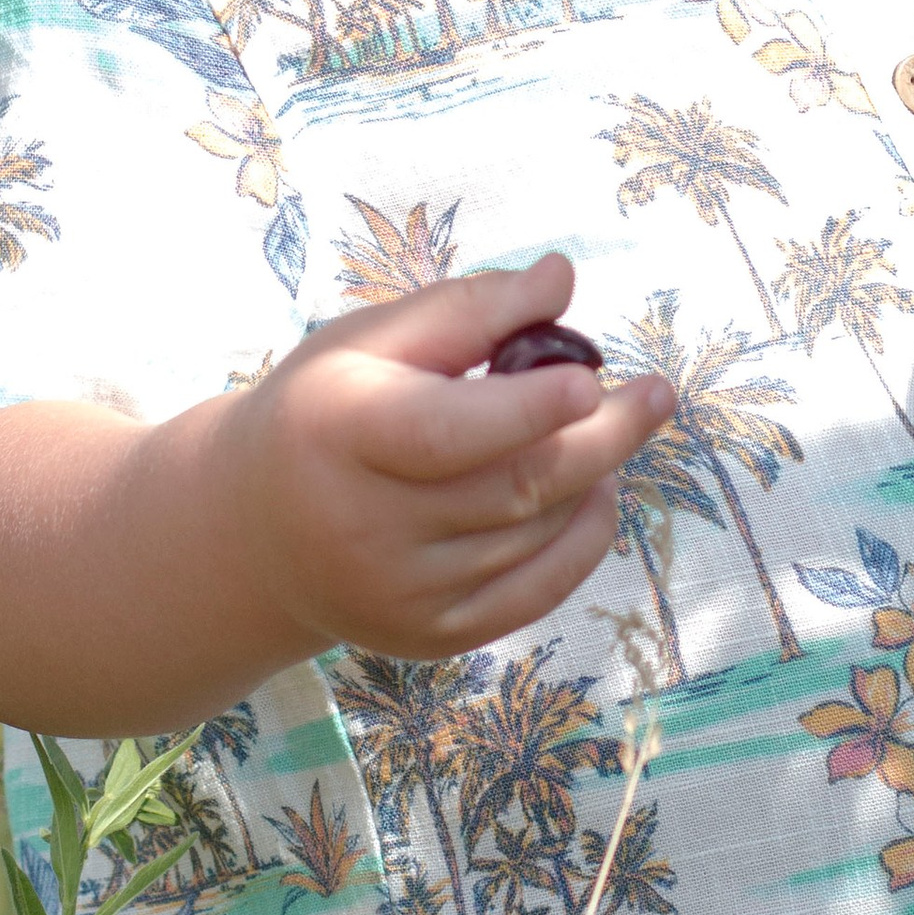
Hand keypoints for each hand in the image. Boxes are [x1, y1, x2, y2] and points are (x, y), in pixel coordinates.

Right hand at [211, 253, 673, 667]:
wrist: (256, 531)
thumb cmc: (328, 409)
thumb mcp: (374, 340)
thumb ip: (469, 309)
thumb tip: (562, 276)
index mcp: (341, 436)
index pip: (444, 433)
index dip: (525, 410)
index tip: (591, 377)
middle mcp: (365, 529)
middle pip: (512, 486)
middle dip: (601, 437)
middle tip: (658, 394)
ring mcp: (399, 594)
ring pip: (531, 533)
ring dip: (592, 477)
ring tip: (611, 426)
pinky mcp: (429, 637)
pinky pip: (534, 592)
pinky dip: (582, 540)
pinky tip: (595, 491)